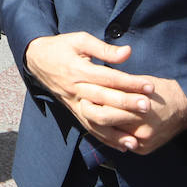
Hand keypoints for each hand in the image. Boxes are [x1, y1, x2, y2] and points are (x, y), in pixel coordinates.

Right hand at [25, 32, 153, 151]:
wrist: (36, 60)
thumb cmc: (61, 47)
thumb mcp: (80, 40)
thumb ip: (104, 49)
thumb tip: (128, 52)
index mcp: (79, 70)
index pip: (108, 78)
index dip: (130, 82)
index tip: (150, 86)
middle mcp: (76, 90)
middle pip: (104, 100)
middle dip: (127, 105)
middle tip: (148, 107)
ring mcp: (74, 104)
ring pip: (96, 121)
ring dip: (116, 132)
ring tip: (136, 140)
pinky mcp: (74, 112)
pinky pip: (90, 128)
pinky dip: (106, 139)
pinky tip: (123, 146)